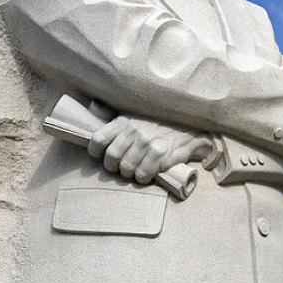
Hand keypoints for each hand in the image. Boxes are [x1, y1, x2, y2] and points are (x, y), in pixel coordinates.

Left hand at [87, 114, 212, 183]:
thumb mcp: (134, 111)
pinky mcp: (160, 155)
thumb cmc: (157, 121)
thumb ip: (112, 111)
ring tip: (134, 169)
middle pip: (111, 158)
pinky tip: (146, 172)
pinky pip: (142, 175)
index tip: (102, 155)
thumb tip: (92, 105)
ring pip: (126, 169)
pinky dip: (142, 178)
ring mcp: (147, 143)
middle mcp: (134, 131)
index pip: (98, 140)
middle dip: (113, 167)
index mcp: (123, 120)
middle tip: (119, 166)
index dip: (96, 152)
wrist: (190, 127)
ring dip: (129, 173)